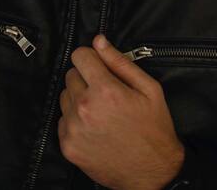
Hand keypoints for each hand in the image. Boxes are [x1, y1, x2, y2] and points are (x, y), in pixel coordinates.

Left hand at [58, 34, 184, 189]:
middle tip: (106, 92)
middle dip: (86, 78)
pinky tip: (94, 126)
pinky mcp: (68, 147)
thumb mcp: (148, 89)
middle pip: (71, 75)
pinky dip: (75, 119)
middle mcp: (84, 109)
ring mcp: (73, 129)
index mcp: (105, 90)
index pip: (80, 55)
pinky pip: (62, 119)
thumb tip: (99, 41)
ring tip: (101, 110)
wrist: (153, 174)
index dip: (91, 57)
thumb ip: (120, 62)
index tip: (100, 66)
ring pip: (65, 96)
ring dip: (79, 98)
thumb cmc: (154, 128)